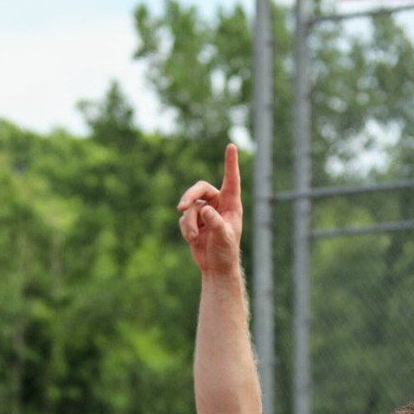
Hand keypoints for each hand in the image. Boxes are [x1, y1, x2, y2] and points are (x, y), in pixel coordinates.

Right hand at [178, 143, 242, 275]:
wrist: (215, 268)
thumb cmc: (226, 253)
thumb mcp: (224, 238)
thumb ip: (216, 223)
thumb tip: (205, 209)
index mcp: (231, 205)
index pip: (231, 180)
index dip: (230, 163)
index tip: (231, 146)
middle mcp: (218, 204)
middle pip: (200, 188)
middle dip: (189, 196)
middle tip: (181, 207)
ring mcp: (205, 211)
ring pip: (190, 206)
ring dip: (189, 222)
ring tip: (193, 237)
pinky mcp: (194, 220)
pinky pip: (184, 218)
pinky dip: (186, 229)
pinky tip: (192, 240)